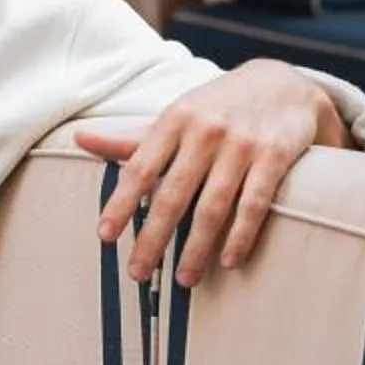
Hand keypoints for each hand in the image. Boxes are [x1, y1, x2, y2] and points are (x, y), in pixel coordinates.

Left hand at [77, 62, 341, 284]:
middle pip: (173, 194)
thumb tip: (79, 138)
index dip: (119, 204)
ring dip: (197, 247)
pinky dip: (240, 235)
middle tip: (138, 274)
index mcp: (175, 119)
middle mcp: (206, 130)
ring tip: (184, 280)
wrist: (285, 84)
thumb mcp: (177, 115)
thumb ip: (131, 137)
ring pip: (213, 205)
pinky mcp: (275, 155)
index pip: (140, 168)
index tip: (104, 237)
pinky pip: (254, 204)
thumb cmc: (218, 107)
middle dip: (153, 238)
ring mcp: (242, 143)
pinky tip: (229, 260)